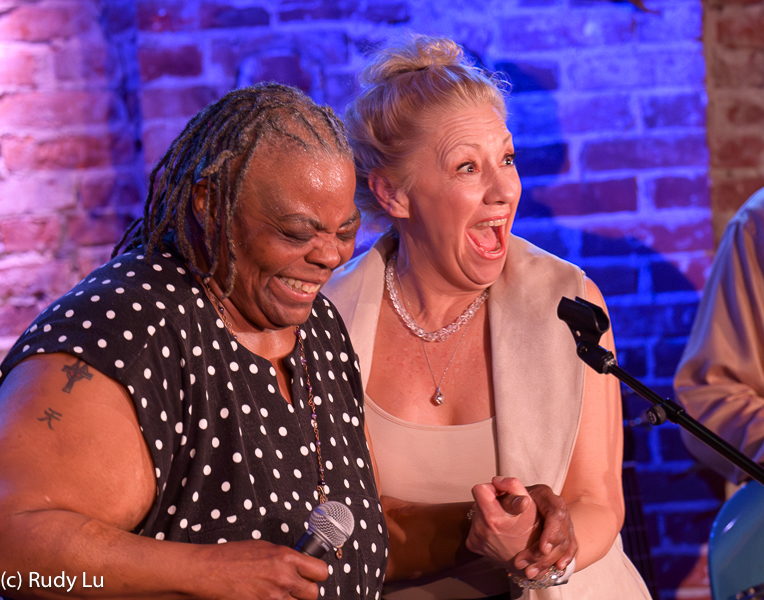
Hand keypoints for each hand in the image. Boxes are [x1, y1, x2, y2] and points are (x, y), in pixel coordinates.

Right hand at [198, 540, 328, 599]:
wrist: (208, 571)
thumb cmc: (231, 557)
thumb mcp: (264, 548)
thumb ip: (285, 558)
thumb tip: (298, 564)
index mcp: (286, 558)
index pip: (321, 572)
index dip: (316, 574)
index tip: (310, 575)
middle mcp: (283, 578)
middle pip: (313, 594)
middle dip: (305, 592)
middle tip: (294, 588)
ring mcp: (273, 598)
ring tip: (278, 594)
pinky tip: (267, 598)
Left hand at [465, 477, 539, 566]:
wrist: (529, 561)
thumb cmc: (532, 530)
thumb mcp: (530, 505)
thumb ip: (513, 486)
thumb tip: (496, 480)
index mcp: (493, 518)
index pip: (479, 489)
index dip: (492, 488)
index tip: (502, 496)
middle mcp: (480, 530)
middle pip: (479, 501)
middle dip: (492, 502)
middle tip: (507, 513)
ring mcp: (476, 539)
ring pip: (477, 513)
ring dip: (489, 514)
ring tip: (505, 524)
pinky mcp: (472, 544)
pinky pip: (475, 526)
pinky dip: (485, 526)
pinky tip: (498, 533)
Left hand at [512, 484, 576, 579]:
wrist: (526, 502)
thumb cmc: (515, 497)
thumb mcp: (510, 492)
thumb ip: (505, 490)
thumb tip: (497, 483)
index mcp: (546, 495)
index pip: (556, 514)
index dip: (552, 532)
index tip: (542, 549)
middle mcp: (558, 508)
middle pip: (561, 534)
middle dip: (546, 554)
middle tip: (526, 568)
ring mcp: (564, 521)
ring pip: (564, 544)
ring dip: (548, 561)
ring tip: (530, 573)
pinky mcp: (566, 533)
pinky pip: (571, 548)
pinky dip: (564, 559)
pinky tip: (557, 569)